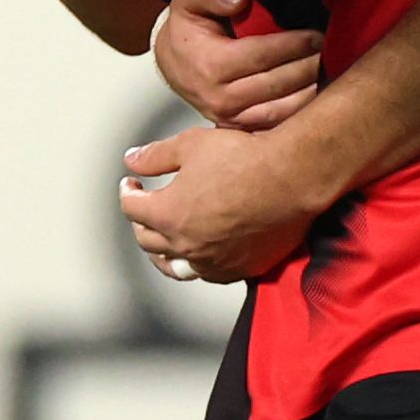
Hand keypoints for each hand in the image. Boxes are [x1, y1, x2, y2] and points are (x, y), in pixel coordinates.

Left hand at [120, 120, 323, 285]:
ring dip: (163, 253)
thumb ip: (156, 156)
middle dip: (141, 222)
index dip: (127, 192)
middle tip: (145, 207)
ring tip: (163, 242)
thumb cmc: (245, 159)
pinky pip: (209, 274)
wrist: (291, 178)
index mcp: (169, 215)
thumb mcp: (191, 145)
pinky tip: (201, 253)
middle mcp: (187, 245)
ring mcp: (214, 261)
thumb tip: (132, 160)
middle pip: (148, 240)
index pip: (132, 209)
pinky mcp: (241, 268)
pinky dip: (198, 264)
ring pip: (176, 266)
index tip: (131, 184)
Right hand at [155, 0, 319, 130]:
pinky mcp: (239, 128)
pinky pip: (278, 124)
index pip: (262, 56)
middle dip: (308, 66)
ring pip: (282, 110)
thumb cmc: (187, 26)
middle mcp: (220, 97)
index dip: (293, 45)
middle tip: (328, 50)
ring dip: (310, 91)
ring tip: (327, 70)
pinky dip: (301, 111)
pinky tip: (317, 93)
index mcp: (210, 65)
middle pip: (277, 84)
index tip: (317, 35)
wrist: (172, 61)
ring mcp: (230, 117)